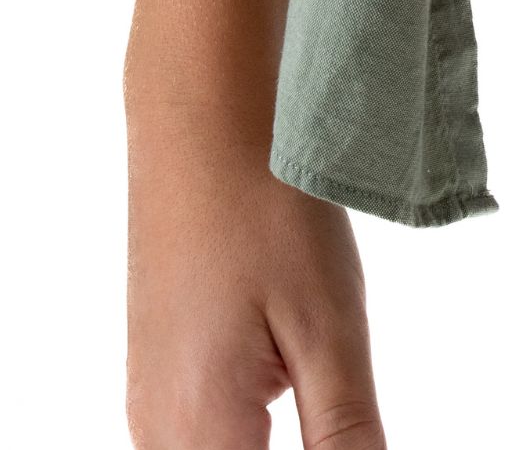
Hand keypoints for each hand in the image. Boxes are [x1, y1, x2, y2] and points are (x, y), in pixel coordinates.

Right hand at [127, 104, 383, 449]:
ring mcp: (148, 406)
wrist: (203, 123)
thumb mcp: (331, 329)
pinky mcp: (154, 377)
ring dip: (269, 442)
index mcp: (199, 434)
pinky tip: (284, 377)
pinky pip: (197, 437)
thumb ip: (345, 435)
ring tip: (312, 373)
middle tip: (338, 395)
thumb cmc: (269, 213)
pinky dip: (245, 430)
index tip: (348, 423)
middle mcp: (156, 434)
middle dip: (300, 445)